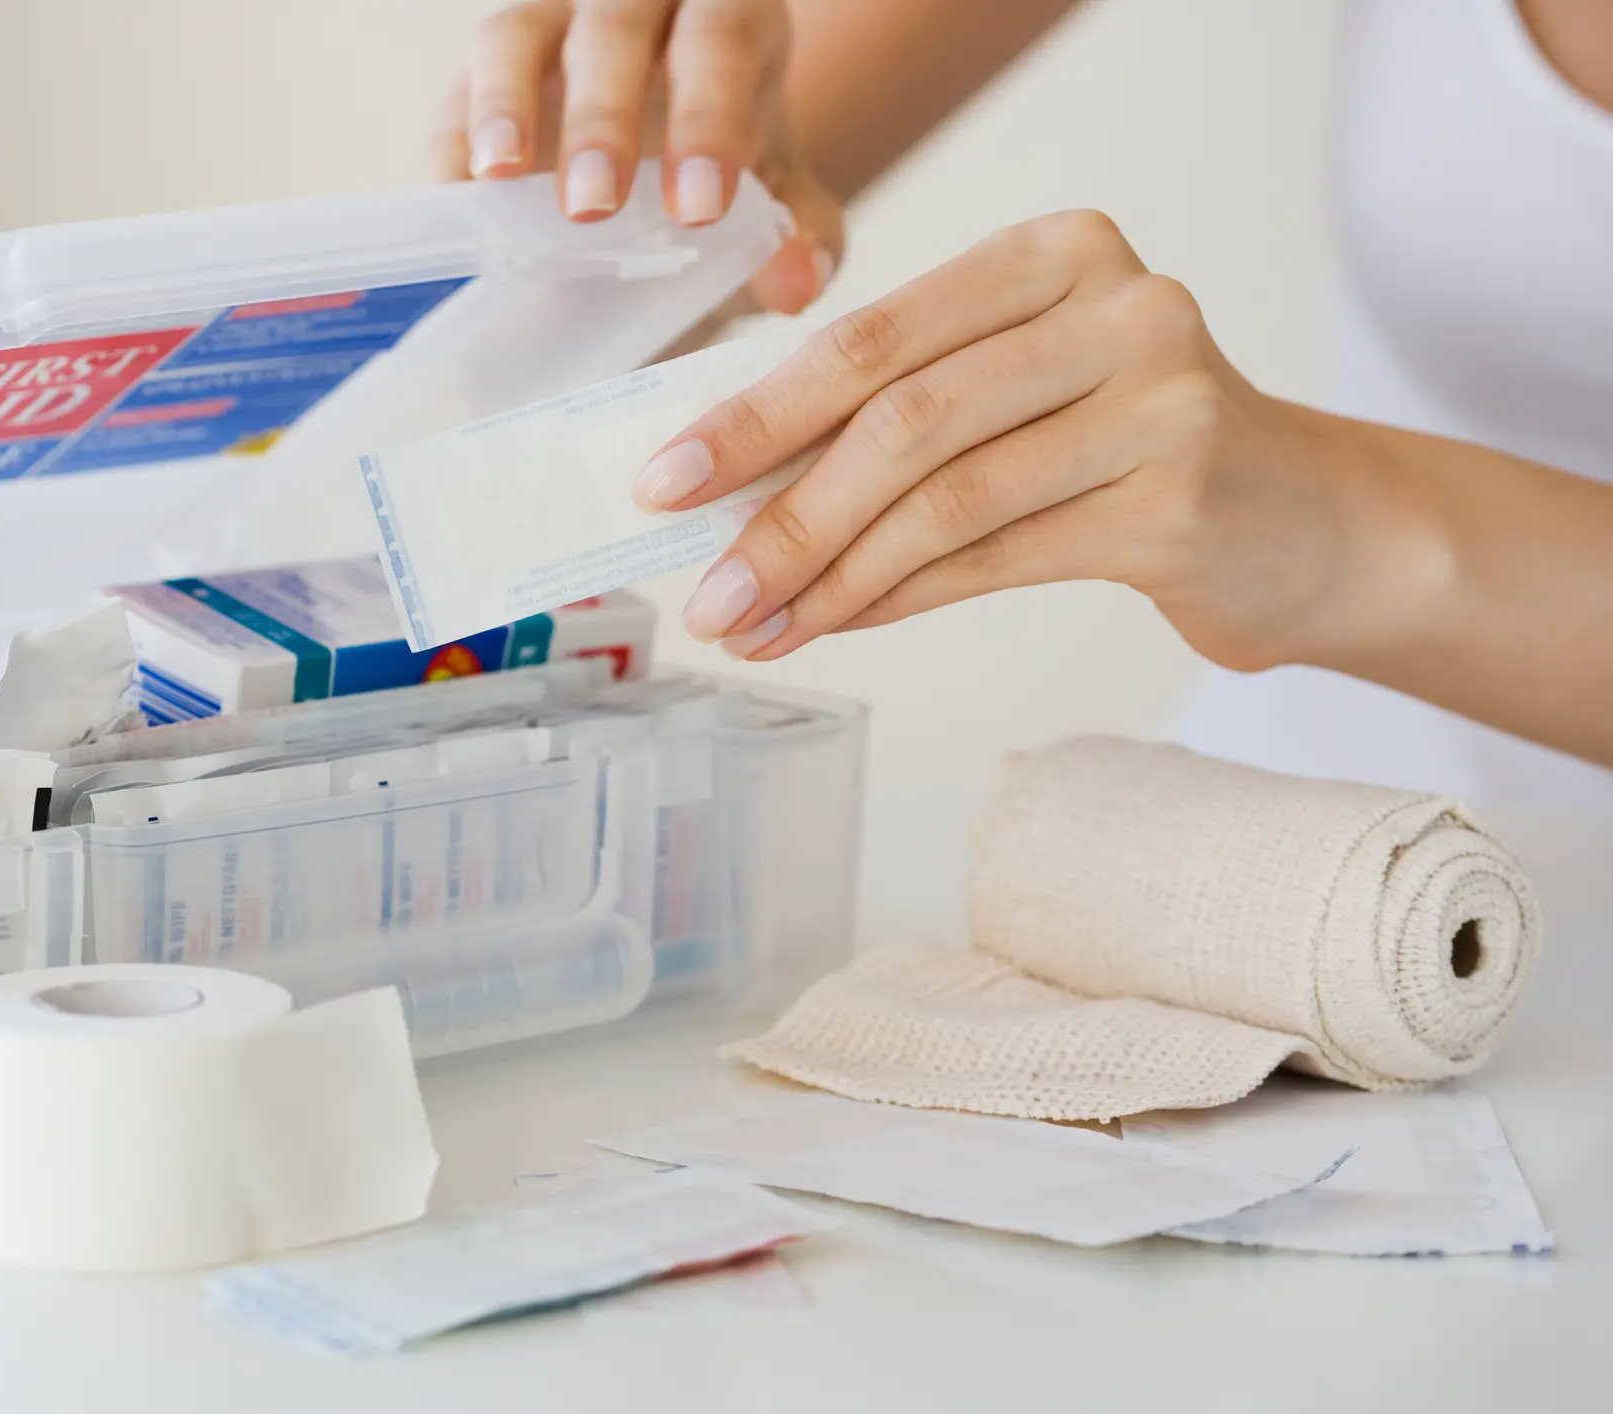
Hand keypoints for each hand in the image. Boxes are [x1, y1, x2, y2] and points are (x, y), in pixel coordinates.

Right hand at [431, 0, 842, 313]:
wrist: (668, 167)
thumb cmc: (726, 168)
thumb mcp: (775, 200)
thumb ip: (800, 233)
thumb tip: (799, 280)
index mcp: (726, 18)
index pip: (721, 40)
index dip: (708, 117)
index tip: (700, 210)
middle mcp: (634, 2)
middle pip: (614, 26)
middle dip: (602, 118)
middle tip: (593, 211)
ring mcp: (549, 25)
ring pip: (516, 34)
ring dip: (505, 107)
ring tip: (499, 182)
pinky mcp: (483, 71)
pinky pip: (456, 94)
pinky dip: (454, 150)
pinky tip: (459, 208)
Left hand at [636, 210, 1437, 673]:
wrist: (1301, 523)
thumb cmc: (1126, 452)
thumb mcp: (1015, 393)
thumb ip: (897, 414)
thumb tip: (730, 493)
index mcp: (1052, 252)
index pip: (874, 335)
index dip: (756, 415)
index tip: (665, 483)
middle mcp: (1116, 304)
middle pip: (903, 416)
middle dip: (780, 510)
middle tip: (702, 589)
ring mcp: (1160, 397)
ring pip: (946, 496)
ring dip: (830, 576)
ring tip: (753, 628)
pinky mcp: (1180, 497)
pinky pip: (1000, 557)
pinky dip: (900, 598)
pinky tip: (836, 624)